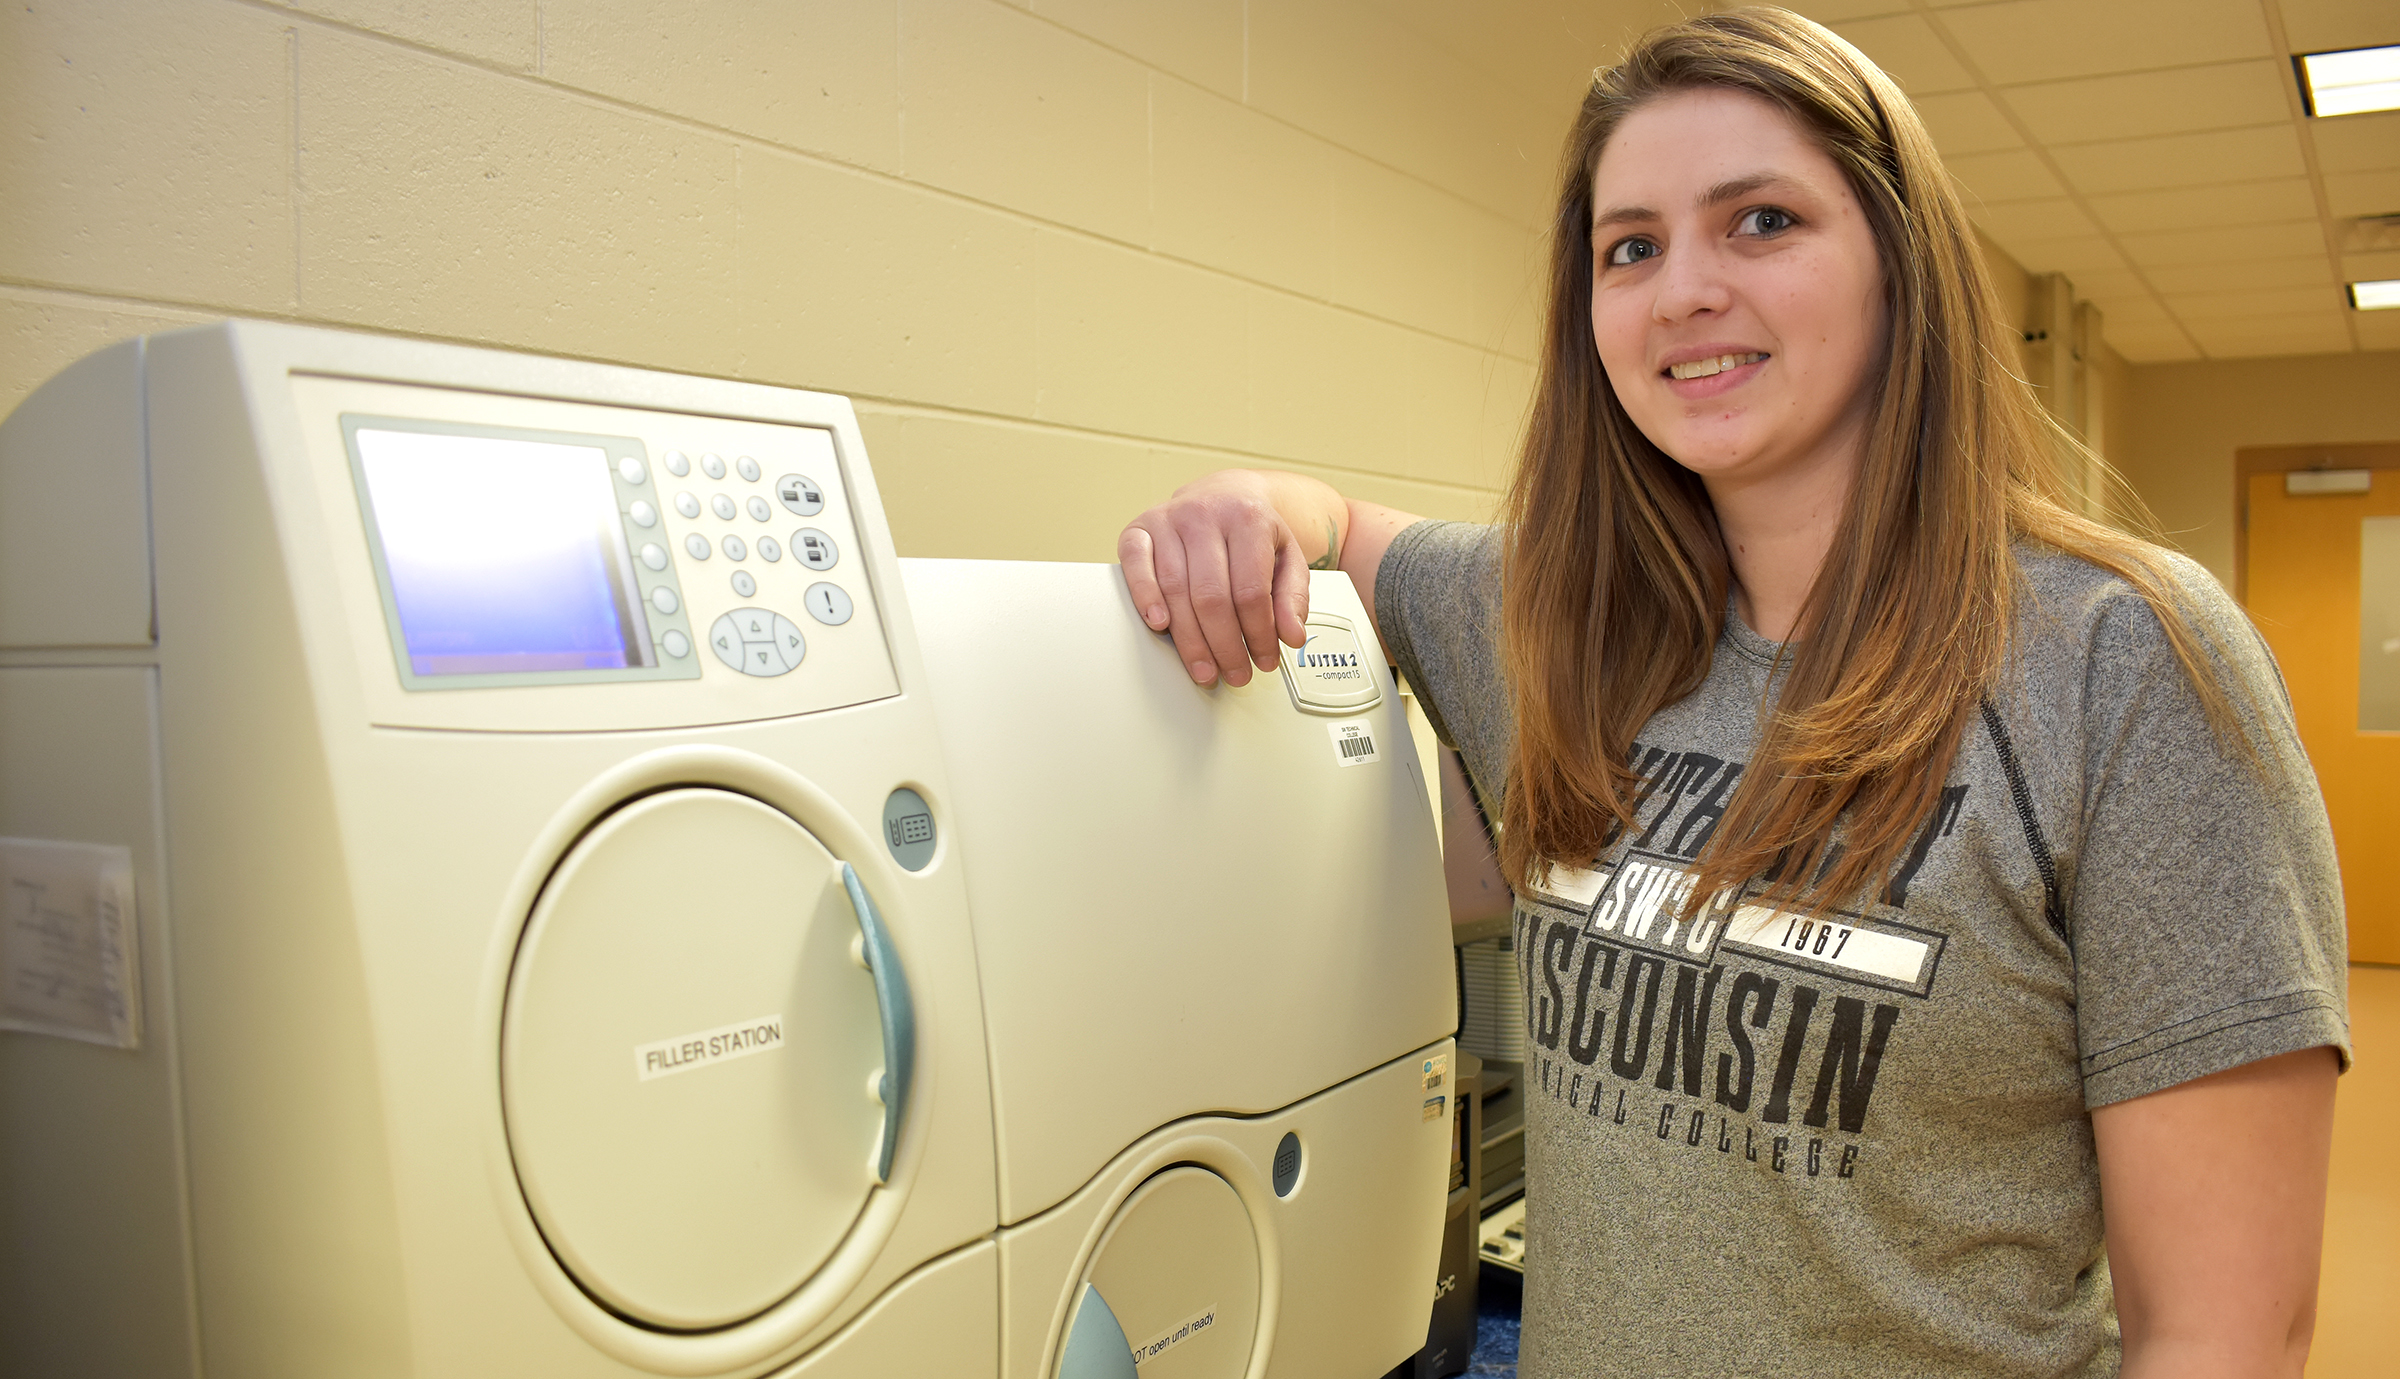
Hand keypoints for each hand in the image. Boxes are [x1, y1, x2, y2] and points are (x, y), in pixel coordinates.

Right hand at [1118, 471, 1313, 686]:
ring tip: (1205, 668)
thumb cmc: (1253, 531)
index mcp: (1248, 517)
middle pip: (1212, 596)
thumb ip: (1293, 597)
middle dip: (1225, 645)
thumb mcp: (1288, 557)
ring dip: (1190, 640)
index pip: (1251, 590)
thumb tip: (1292, 635)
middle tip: (1235, 672)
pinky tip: (1159, 625)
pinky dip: (1145, 597)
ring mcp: (1169, 519)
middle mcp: (1205, 514)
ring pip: (1175, 590)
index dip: (1258, 634)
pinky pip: (1135, 565)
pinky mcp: (1139, 528)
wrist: (1223, 493)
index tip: (1264, 660)